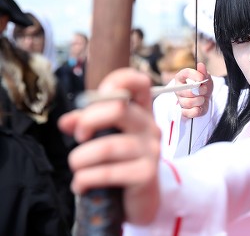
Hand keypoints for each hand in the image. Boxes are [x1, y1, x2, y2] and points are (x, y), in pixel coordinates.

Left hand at [58, 68, 160, 224]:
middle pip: (118, 108)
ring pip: (106, 146)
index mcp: (142, 112)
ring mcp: (151, 150)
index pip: (139, 82)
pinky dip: (85, 180)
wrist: (142, 199)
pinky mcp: (147, 174)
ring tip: (77, 169)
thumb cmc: (121, 163)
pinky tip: (81, 185)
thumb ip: (86, 124)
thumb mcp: (105, 138)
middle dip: (88, 121)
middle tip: (79, 138)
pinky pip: (107, 172)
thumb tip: (65, 122)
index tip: (92, 101)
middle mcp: (150, 127)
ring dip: (80, 159)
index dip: (115, 82)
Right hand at [174, 62, 212, 117]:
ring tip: (202, 99)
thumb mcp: (206, 78)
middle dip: (199, 91)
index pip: (184, 73)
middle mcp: (178, 89)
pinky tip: (199, 107)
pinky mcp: (183, 111)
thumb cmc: (203, 86)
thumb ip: (203, 72)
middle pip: (186, 90)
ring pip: (188, 102)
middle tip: (204, 90)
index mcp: (181, 78)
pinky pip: (189, 112)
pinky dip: (197, 110)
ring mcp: (180, 101)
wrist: (206, 99)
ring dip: (200, 101)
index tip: (202, 78)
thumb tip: (200, 65)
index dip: (194, 75)